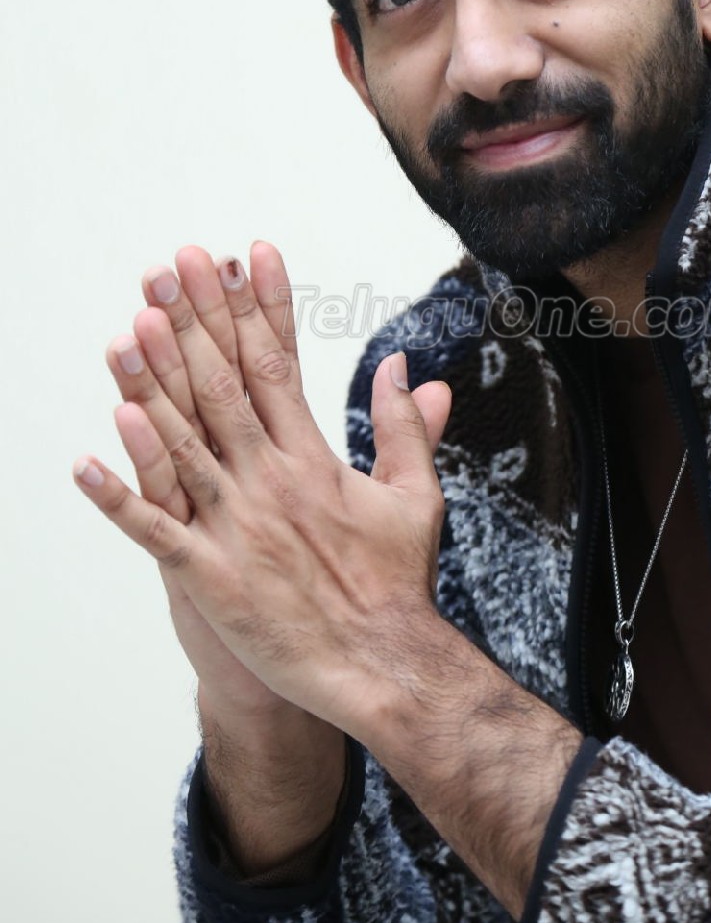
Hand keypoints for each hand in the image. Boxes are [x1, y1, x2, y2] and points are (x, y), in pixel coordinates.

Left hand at [75, 243, 452, 745]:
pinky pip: (155, 532)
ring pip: (182, 447)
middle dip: (195, 322)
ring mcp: (237, 528)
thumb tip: (406, 368)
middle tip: (171, 266)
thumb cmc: (398, 583)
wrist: (384, 666)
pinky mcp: (210, 578)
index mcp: (315, 457)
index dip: (258, 307)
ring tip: (125, 331)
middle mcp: (271, 482)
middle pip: (222, 388)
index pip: (279, 364)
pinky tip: (84, 459)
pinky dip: (119, 497)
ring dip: (148, 388)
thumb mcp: (414, 494)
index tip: (246, 255)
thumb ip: (404, 425)